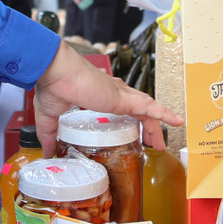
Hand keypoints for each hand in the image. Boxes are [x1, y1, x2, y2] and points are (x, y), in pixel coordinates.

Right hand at [32, 43, 182, 154]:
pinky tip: (176, 122)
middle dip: (147, 125)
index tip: (132, 130)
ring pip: (146, 110)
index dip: (129, 118)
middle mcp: (113, 92)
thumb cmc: (52, 85)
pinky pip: (150, 107)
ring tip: (161, 142)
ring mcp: (120, 94)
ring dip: (156, 125)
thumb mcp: (51, 118)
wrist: (54, 71)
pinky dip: (164, 114)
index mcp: (98, 95)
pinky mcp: (123, 98)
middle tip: (152, 142)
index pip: (120, 106)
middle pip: (137, 109)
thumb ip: (50, 135)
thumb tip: (46, 152)